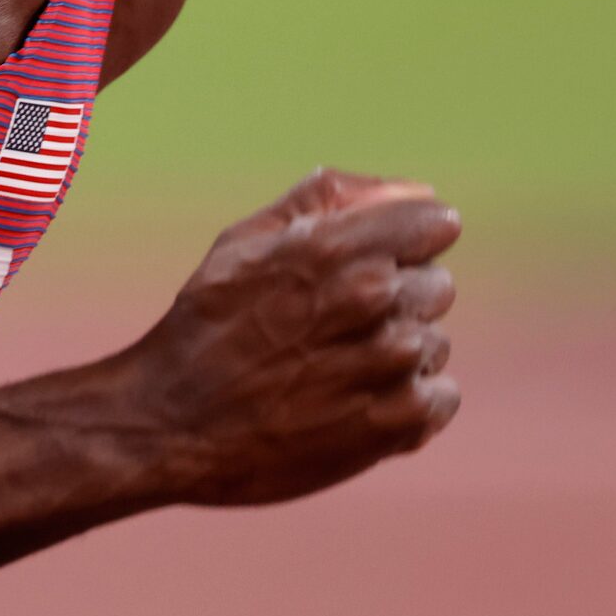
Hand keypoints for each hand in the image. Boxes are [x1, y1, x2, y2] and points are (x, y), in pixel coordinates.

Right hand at [118, 168, 460, 507]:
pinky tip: (357, 403)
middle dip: (399, 298)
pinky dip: (409, 401)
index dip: (411, 239)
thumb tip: (414, 191)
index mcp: (337, 247)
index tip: (387, 260)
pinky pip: (441, 397)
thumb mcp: (246, 241)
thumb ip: (329, 201)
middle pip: (437, 284)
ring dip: (399, 354)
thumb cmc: (206, 326)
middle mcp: (373, 300)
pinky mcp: (397, 423)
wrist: (173, 424)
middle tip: (338, 326)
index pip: (433, 223)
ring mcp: (390, 364)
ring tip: (337, 370)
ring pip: (435, 343)